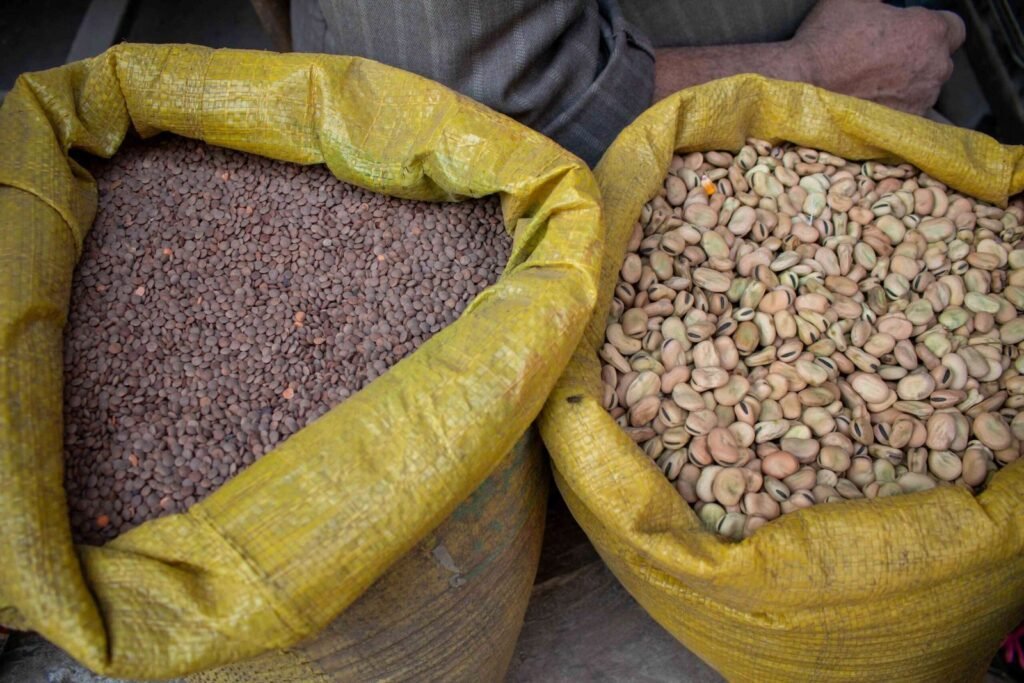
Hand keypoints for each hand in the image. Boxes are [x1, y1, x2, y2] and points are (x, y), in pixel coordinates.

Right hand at [794, 0, 965, 113]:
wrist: (800, 88)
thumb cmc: (825, 41)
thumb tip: (881, 3)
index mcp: (928, 31)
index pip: (954, 28)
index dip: (932, 29)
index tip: (911, 33)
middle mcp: (934, 68)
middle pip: (939, 60)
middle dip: (919, 57)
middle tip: (885, 57)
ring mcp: (921, 100)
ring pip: (925, 89)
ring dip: (907, 84)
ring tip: (872, 82)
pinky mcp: (903, 125)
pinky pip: (909, 113)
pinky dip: (895, 108)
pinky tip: (871, 101)